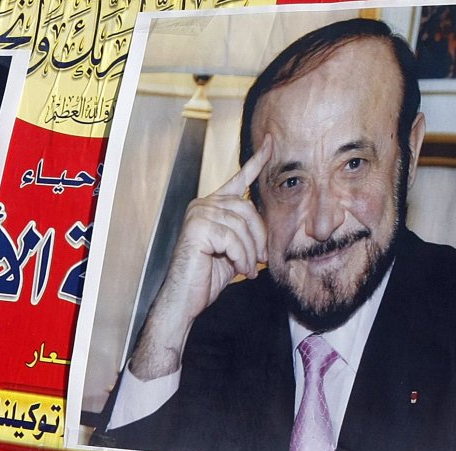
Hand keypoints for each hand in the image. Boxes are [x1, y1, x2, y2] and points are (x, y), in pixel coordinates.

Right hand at [127, 139, 273, 381]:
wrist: (183, 300)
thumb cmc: (205, 279)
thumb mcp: (234, 252)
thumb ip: (246, 235)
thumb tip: (270, 231)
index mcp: (211, 207)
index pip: (238, 180)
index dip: (257, 161)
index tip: (273, 143)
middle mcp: (202, 205)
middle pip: (248, 208)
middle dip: (259, 237)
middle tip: (259, 260)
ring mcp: (198, 215)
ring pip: (242, 225)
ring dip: (250, 251)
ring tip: (248, 268)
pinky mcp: (198, 229)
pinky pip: (233, 238)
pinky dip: (241, 257)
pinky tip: (240, 269)